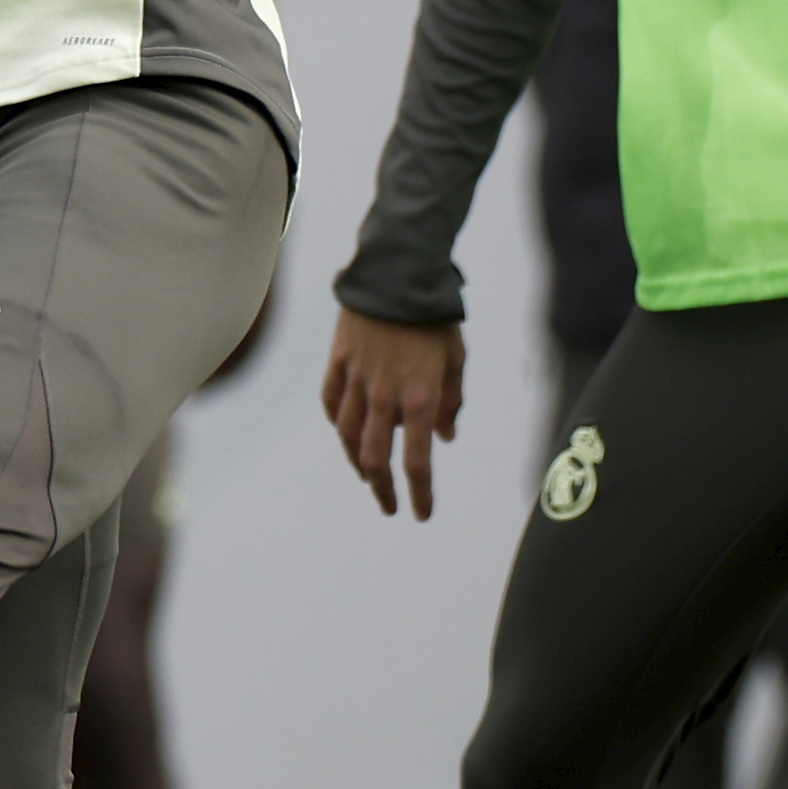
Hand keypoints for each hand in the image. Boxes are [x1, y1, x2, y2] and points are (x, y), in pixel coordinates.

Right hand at [322, 307, 463, 518]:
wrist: (398, 274)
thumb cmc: (435, 317)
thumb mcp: (456, 360)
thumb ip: (450, 402)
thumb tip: (444, 436)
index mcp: (420, 399)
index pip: (417, 462)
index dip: (420, 494)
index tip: (420, 514)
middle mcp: (385, 397)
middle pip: (375, 459)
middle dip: (383, 489)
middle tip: (389, 506)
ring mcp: (357, 380)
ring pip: (348, 436)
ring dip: (358, 462)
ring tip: (367, 476)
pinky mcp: (338, 362)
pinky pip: (331, 403)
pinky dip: (338, 423)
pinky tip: (344, 433)